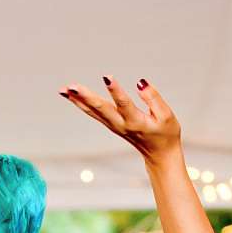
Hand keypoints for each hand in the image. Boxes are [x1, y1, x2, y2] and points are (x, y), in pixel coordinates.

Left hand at [61, 76, 180, 162]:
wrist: (159, 155)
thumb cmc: (166, 133)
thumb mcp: (167, 116)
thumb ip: (154, 98)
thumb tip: (140, 83)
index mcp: (136, 122)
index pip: (124, 105)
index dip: (116, 91)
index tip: (107, 77)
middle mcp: (121, 125)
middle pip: (101, 110)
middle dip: (86, 97)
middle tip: (72, 86)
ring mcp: (114, 126)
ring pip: (93, 112)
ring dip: (78, 100)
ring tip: (64, 89)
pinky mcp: (110, 124)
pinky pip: (93, 113)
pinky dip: (80, 104)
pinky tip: (69, 95)